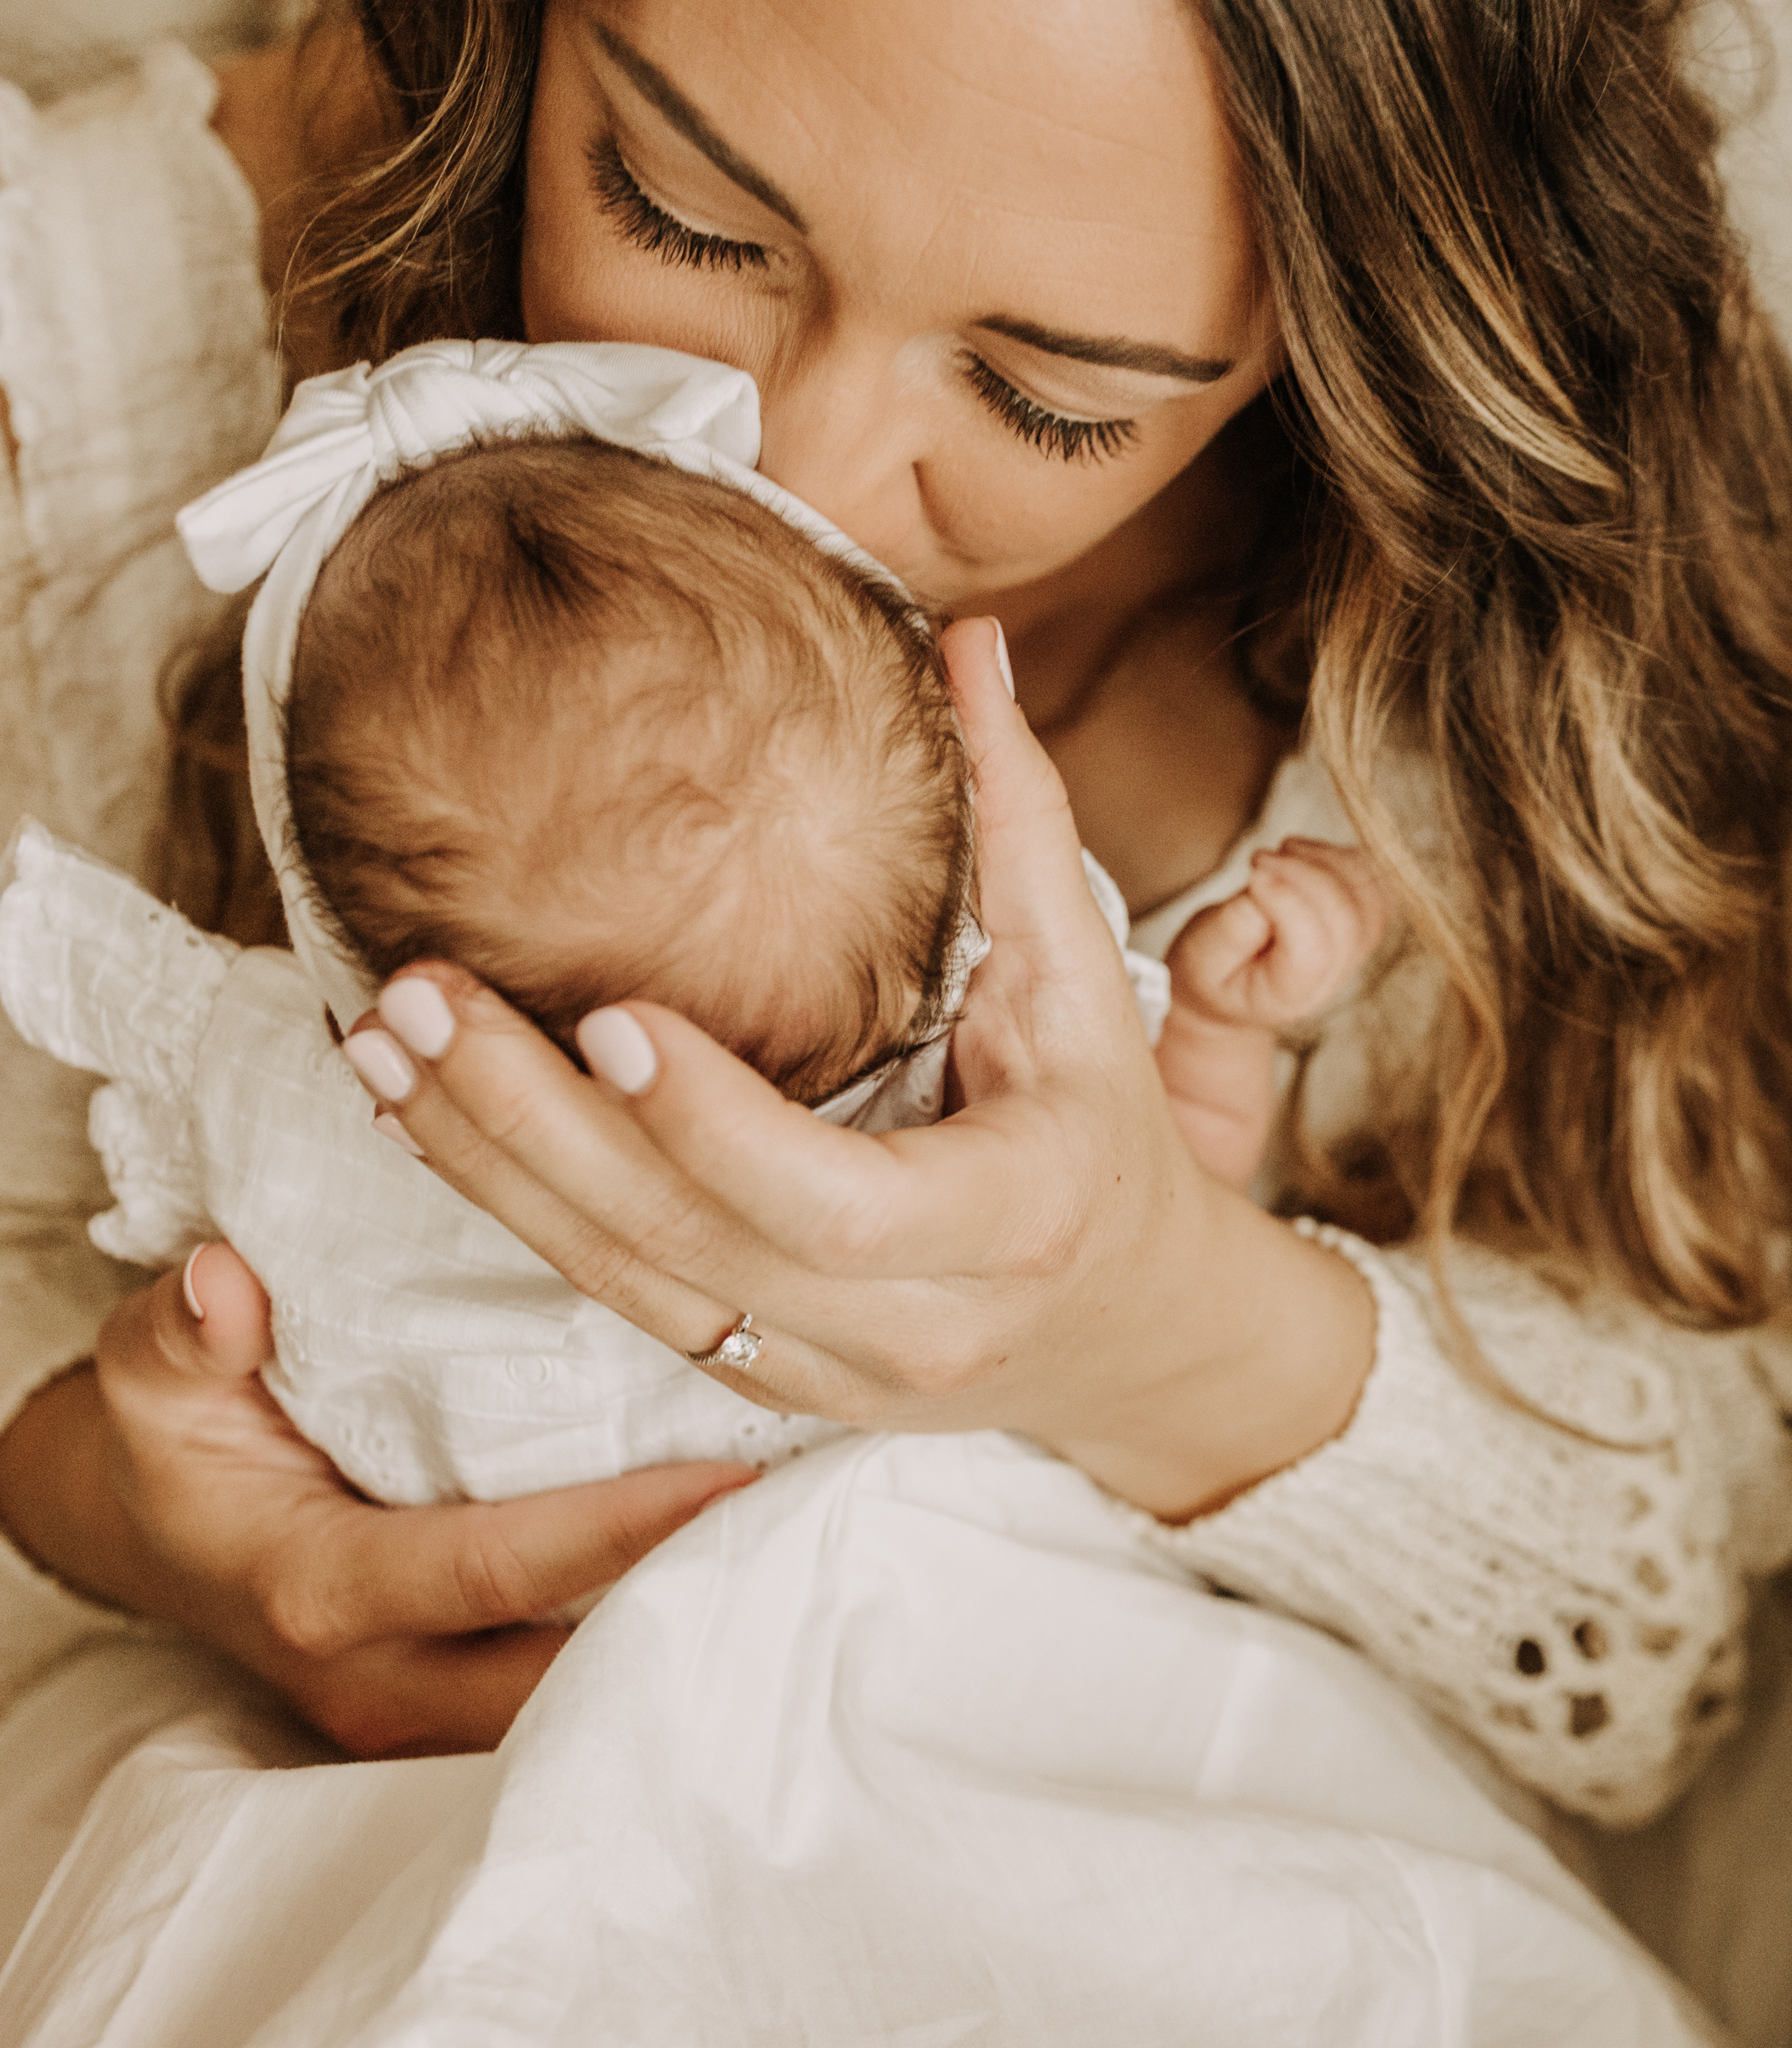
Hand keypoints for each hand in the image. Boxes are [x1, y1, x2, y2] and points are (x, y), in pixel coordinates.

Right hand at [0, 1245, 748, 1755]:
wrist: (156, 1532)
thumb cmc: (177, 1442)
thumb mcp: (153, 1378)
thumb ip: (186, 1331)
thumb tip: (224, 1281)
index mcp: (323, 1592)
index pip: (500, 1567)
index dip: (621, 1528)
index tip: (737, 1478)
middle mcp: (387, 1680)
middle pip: (573, 1672)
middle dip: (693, 1615)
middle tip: (822, 1532)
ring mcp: (431, 1715)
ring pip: (593, 1704)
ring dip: (696, 1641)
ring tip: (818, 1557)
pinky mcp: (467, 1714)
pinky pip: (585, 1698)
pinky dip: (666, 1649)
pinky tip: (758, 1586)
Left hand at [328, 621, 1373, 1519]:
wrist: (1131, 1332)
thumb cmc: (1108, 1141)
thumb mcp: (1089, 988)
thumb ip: (1023, 820)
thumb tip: (972, 645)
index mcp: (1008, 1221)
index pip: (836, 1206)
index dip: (712, 1125)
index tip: (608, 1016)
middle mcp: (910, 1326)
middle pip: (689, 1243)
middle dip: (534, 1125)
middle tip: (420, 998)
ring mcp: (821, 1369)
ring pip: (622, 1281)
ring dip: (488, 1162)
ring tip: (381, 1042)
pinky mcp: (757, 1379)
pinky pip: (616, 1296)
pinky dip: (515, 1206)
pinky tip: (429, 1116)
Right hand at [1166, 838, 1389, 1031]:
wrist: (1233, 985)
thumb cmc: (1213, 971)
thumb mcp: (1202, 960)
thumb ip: (1230, 930)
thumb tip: (1263, 888)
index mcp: (1291, 994)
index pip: (1314, 950)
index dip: (1289, 903)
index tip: (1254, 874)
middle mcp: (1333, 976)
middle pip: (1346, 920)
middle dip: (1304, 875)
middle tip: (1258, 860)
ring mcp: (1353, 950)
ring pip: (1368, 898)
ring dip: (1326, 861)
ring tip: (1282, 852)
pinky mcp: (1360, 922)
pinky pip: (1373, 884)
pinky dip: (1343, 858)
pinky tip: (1303, 853)